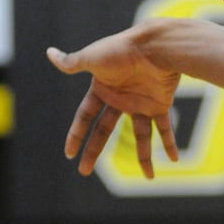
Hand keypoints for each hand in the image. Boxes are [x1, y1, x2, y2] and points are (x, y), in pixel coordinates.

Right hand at [46, 26, 182, 178]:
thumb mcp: (92, 57)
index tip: (68, 153)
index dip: (76, 134)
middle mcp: (120, 99)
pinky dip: (170, 143)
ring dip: (145, 156)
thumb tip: (49, 53)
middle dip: (93, 150)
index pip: (84, 117)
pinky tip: (174, 160)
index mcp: (102, 89)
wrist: (155, 45)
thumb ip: (72, 63)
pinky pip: (165, 128)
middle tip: (83, 172)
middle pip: (104, 130)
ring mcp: (141, 103)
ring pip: (141, 136)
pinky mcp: (160, 103)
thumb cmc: (121, 49)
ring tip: (149, 177)